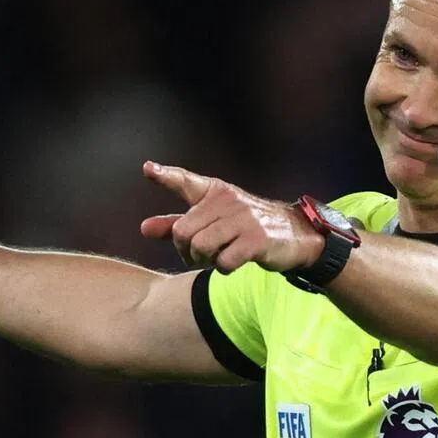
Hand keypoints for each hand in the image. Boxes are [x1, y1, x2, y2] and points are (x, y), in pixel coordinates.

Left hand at [140, 161, 323, 272]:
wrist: (295, 235)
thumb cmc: (246, 228)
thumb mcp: (212, 223)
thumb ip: (176, 226)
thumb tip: (143, 229)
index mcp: (215, 192)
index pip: (185, 181)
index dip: (165, 176)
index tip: (147, 169)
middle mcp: (227, 200)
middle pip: (183, 232)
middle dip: (186, 250)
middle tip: (199, 255)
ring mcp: (243, 218)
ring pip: (200, 247)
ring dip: (205, 260)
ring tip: (218, 257)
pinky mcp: (256, 239)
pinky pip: (223, 261)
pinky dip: (224, 268)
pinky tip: (235, 262)